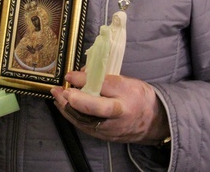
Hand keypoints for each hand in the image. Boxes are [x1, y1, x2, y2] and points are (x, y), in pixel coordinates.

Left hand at [50, 71, 168, 145]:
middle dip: (76, 100)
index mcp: (128, 94)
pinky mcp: (104, 136)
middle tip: (61, 90)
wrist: (153, 122)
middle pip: (96, 108)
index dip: (85, 79)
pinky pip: (84, 126)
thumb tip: (81, 73)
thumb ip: (104, 78)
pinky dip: (71, 116)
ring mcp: (111, 128)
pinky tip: (63, 106)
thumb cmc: (138, 97)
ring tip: (56, 94)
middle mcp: (120, 113)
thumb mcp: (127, 81)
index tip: (70, 74)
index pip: (105, 85)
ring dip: (67, 108)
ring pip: (86, 120)